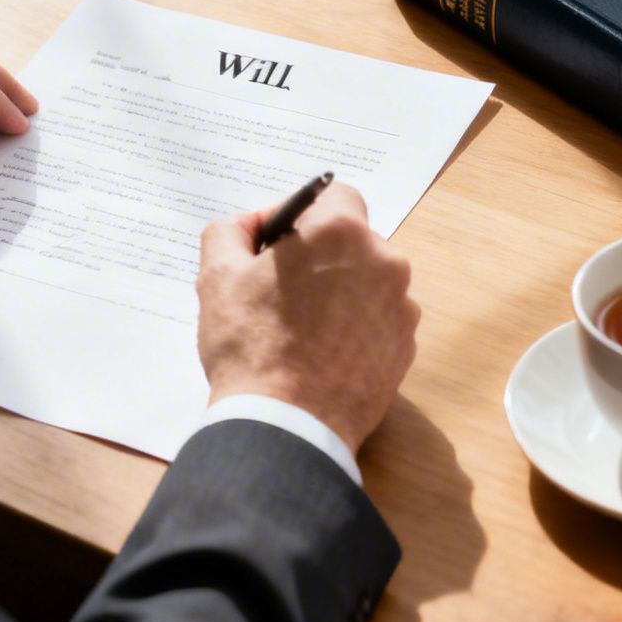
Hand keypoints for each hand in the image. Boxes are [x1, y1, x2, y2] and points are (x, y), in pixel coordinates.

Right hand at [195, 184, 418, 454]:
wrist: (287, 426)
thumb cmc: (250, 345)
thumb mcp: (217, 275)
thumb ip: (231, 231)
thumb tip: (250, 226)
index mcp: (340, 232)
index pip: (334, 195)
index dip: (301, 215)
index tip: (276, 245)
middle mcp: (383, 261)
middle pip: (352, 241)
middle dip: (320, 256)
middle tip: (280, 290)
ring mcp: (400, 307)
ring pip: (367, 282)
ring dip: (339, 292)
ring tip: (300, 328)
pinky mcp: (405, 348)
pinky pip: (378, 321)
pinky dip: (354, 328)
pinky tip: (321, 353)